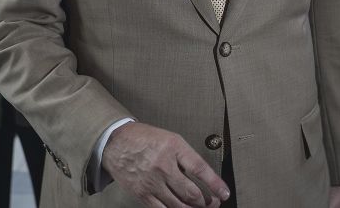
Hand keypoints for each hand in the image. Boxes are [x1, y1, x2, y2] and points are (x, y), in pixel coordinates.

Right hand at [101, 122, 229, 207]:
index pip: (200, 169)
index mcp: (173, 147)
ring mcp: (152, 182)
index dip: (215, 184)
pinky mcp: (142, 194)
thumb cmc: (144, 139)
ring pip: (179, 205)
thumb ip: (185, 156)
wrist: (115, 143)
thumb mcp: (169, 138)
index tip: (224, 193)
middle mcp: (163, 165)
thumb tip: (202, 176)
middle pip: (192, 192)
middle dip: (207, 202)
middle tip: (213, 202)